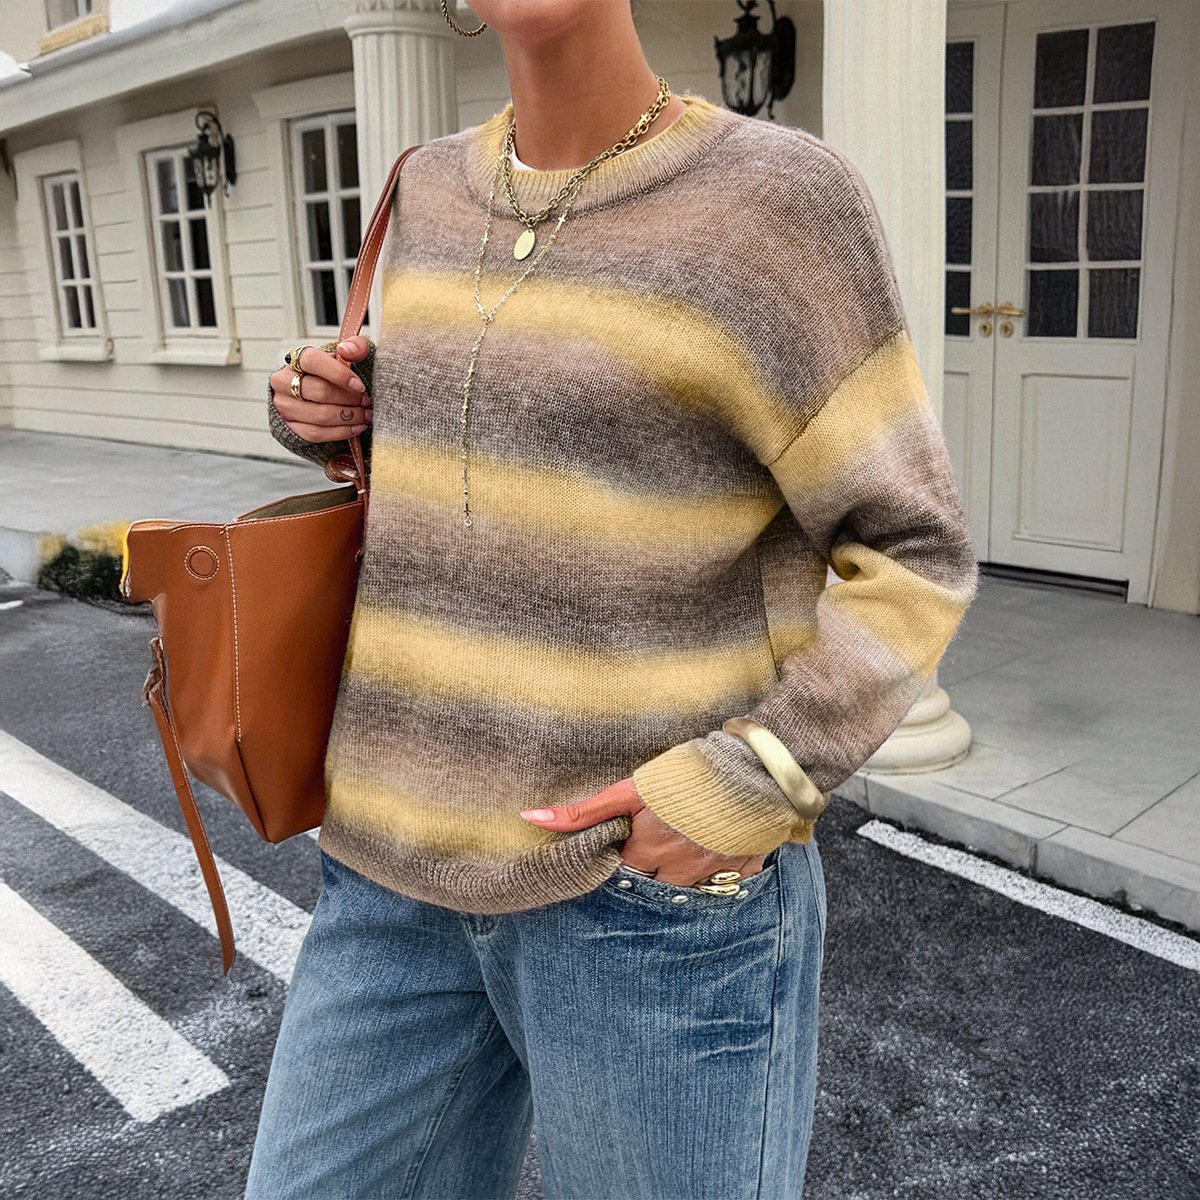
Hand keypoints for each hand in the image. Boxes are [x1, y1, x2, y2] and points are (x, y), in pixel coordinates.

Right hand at [269, 336, 371, 443]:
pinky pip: (316, 433)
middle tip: (367, 401)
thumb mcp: (344, 356)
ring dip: (348, 417)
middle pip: (319, 392)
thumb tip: (347, 350)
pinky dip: (340, 432)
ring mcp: (284, 406)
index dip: (338, 374)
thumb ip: (354, 346)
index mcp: (296, 359)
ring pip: (319, 416)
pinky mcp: (290, 427)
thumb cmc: (331, 374)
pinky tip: (356, 427)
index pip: (312, 361)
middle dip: (349, 399)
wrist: (316, 392)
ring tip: (366, 415)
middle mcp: (284, 382)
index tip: (360, 386)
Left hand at [519, 778, 768, 886]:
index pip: (622, 872)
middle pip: (654, 886)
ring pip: (687, 889)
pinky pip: (723, 884)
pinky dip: (716, 871)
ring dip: (681, 873)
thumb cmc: (688, 773)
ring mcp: (713, 873)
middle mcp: (679, 871)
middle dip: (652, 869)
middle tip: (657, 843)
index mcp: (649, 851)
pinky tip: (715, 847)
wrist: (754, 767)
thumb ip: (583, 811)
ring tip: (684, 844)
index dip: (623, 856)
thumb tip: (531, 819)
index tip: (629, 841)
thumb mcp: (630, 789)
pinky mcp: (744, 869)